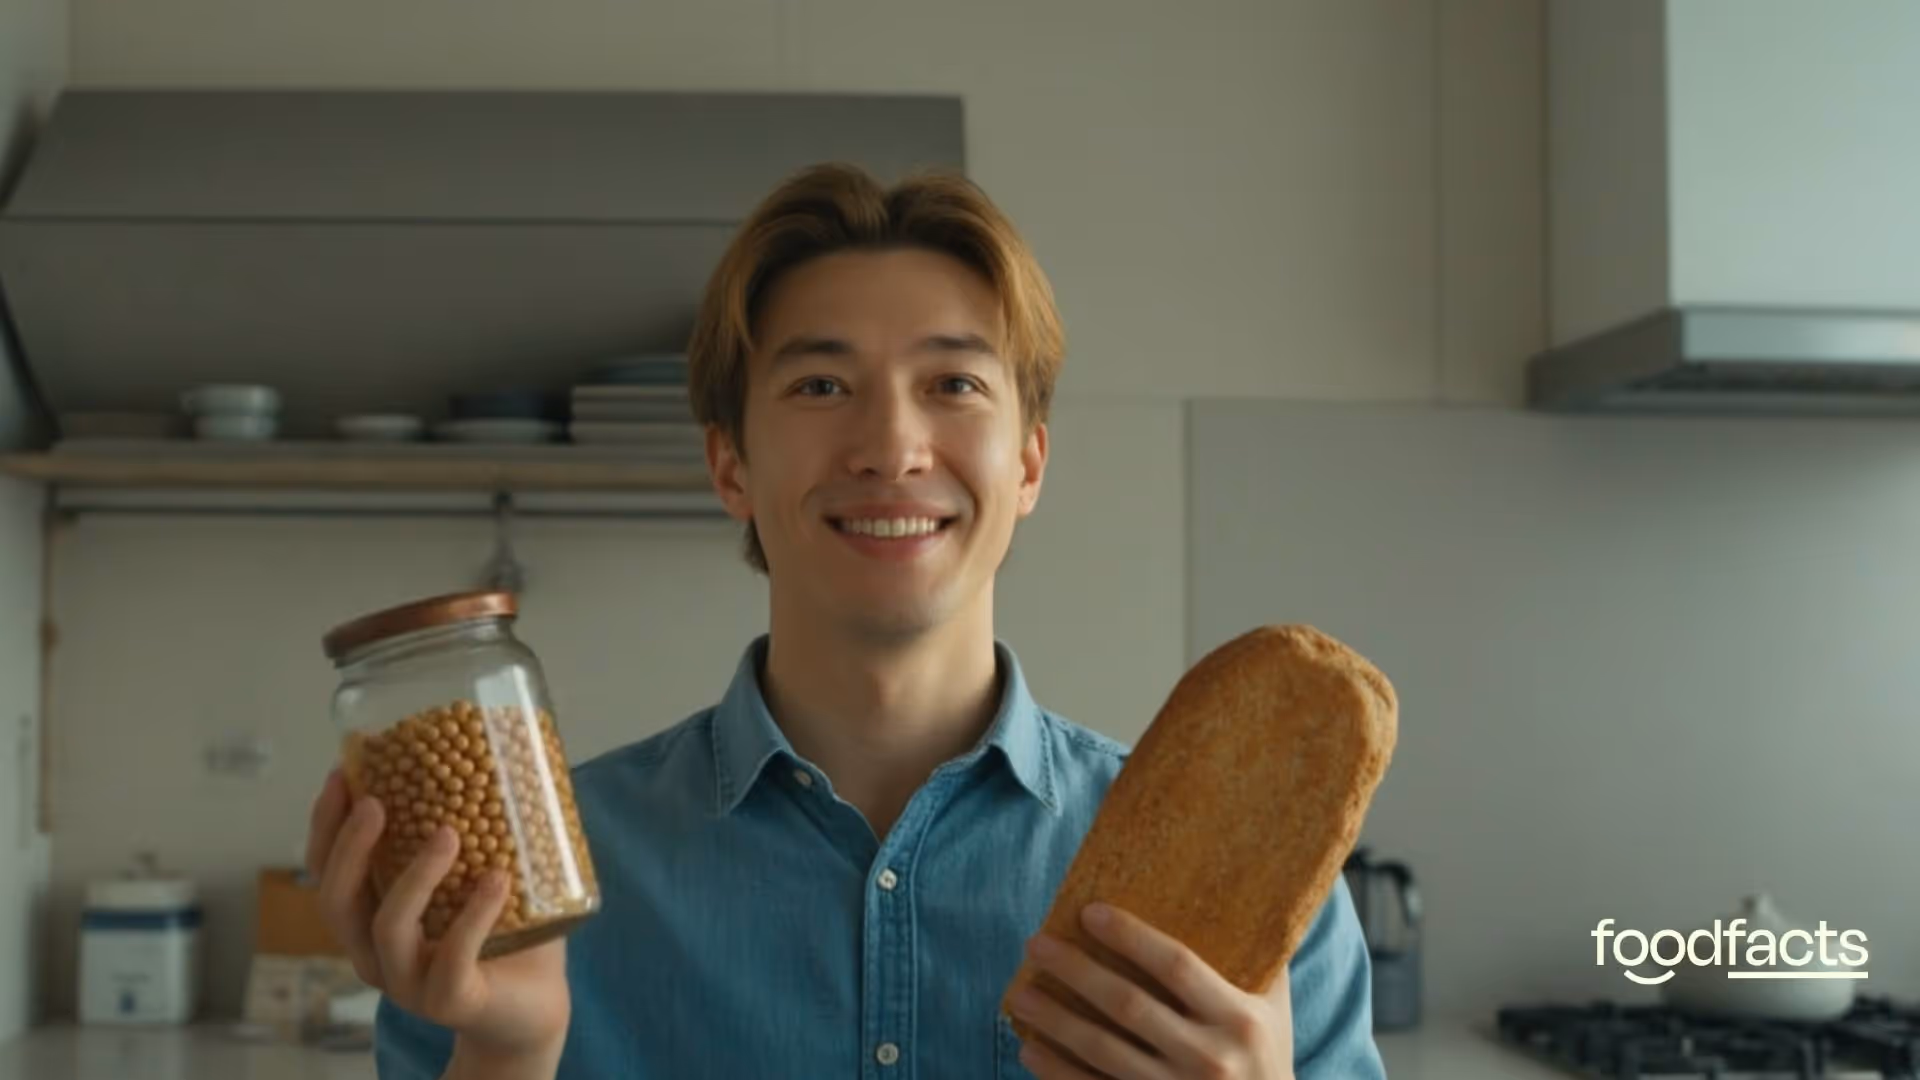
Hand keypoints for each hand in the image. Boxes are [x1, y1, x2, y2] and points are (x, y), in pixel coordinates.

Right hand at [307, 767, 570, 1062]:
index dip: (325, 825)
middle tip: (376, 803)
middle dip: (349, 847)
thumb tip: (501, 748)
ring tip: (448, 834)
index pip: (327, 871)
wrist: (532, 1007)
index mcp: (372, 918)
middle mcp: (377, 953)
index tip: (342, 774)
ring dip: (414, 876)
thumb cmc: (504, 934)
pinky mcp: (450, 1000)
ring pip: (388, 928)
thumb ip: (476, 826)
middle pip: (336, 901)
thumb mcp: (481, 872)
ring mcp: (409, 982)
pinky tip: (496, 881)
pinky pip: (452, 958)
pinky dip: (474, 916)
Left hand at [1007, 902, 1293, 1079]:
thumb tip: (1241, 885)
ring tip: (1019, 993)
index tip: (1089, 912)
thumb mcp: (1274, 1009)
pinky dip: (1057, 1072)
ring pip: (1103, 1050)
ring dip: (1054, 1020)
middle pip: (1128, 1005)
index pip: (1177, 966)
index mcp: (1240, 1019)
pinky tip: (1030, 1048)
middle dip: (1076, 971)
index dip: (1131, 936)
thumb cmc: (1265, 1054)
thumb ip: (1262, 957)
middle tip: (1036, 943)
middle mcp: (1209, 1058)